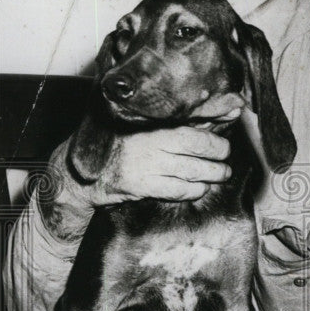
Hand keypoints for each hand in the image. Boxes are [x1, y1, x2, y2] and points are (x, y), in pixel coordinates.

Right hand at [87, 126, 231, 206]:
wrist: (83, 174)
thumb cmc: (117, 147)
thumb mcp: (141, 129)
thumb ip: (175, 125)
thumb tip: (213, 120)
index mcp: (149, 126)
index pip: (191, 131)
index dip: (213, 139)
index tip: (224, 144)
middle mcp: (147, 143)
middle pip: (194, 149)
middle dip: (217, 157)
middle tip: (226, 162)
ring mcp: (143, 166)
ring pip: (189, 171)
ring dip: (210, 175)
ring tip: (221, 175)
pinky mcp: (139, 186)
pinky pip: (175, 190)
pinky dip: (192, 190)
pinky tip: (199, 189)